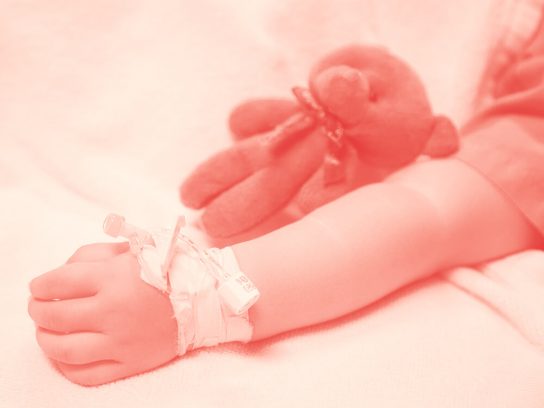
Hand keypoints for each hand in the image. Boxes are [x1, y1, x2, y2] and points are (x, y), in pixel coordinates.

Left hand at [28, 243, 178, 385]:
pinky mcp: (131, 364)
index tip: (39, 286)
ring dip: (45, 339)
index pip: (58, 283)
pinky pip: (87, 375)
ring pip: (65, 350)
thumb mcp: (130, 250)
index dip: (41, 284)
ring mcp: (122, 342)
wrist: (202, 299)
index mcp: (115, 278)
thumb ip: (91, 255)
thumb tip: (59, 274)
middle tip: (38, 305)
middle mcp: (115, 312)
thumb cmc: (165, 270)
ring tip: (45, 331)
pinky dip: (66, 367)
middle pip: (55, 316)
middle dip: (38, 309)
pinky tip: (64, 354)